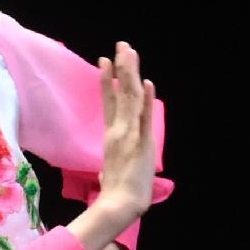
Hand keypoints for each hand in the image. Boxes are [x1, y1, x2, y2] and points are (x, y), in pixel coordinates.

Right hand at [90, 42, 157, 219]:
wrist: (119, 204)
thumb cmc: (114, 194)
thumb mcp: (110, 173)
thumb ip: (107, 166)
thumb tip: (103, 173)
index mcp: (112, 135)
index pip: (110, 102)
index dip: (108, 81)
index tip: (106, 62)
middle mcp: (118, 129)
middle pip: (120, 93)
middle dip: (122, 68)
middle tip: (122, 45)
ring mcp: (128, 133)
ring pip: (130, 98)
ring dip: (131, 73)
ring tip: (129, 52)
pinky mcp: (139, 141)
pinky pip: (142, 116)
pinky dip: (145, 99)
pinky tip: (146, 82)